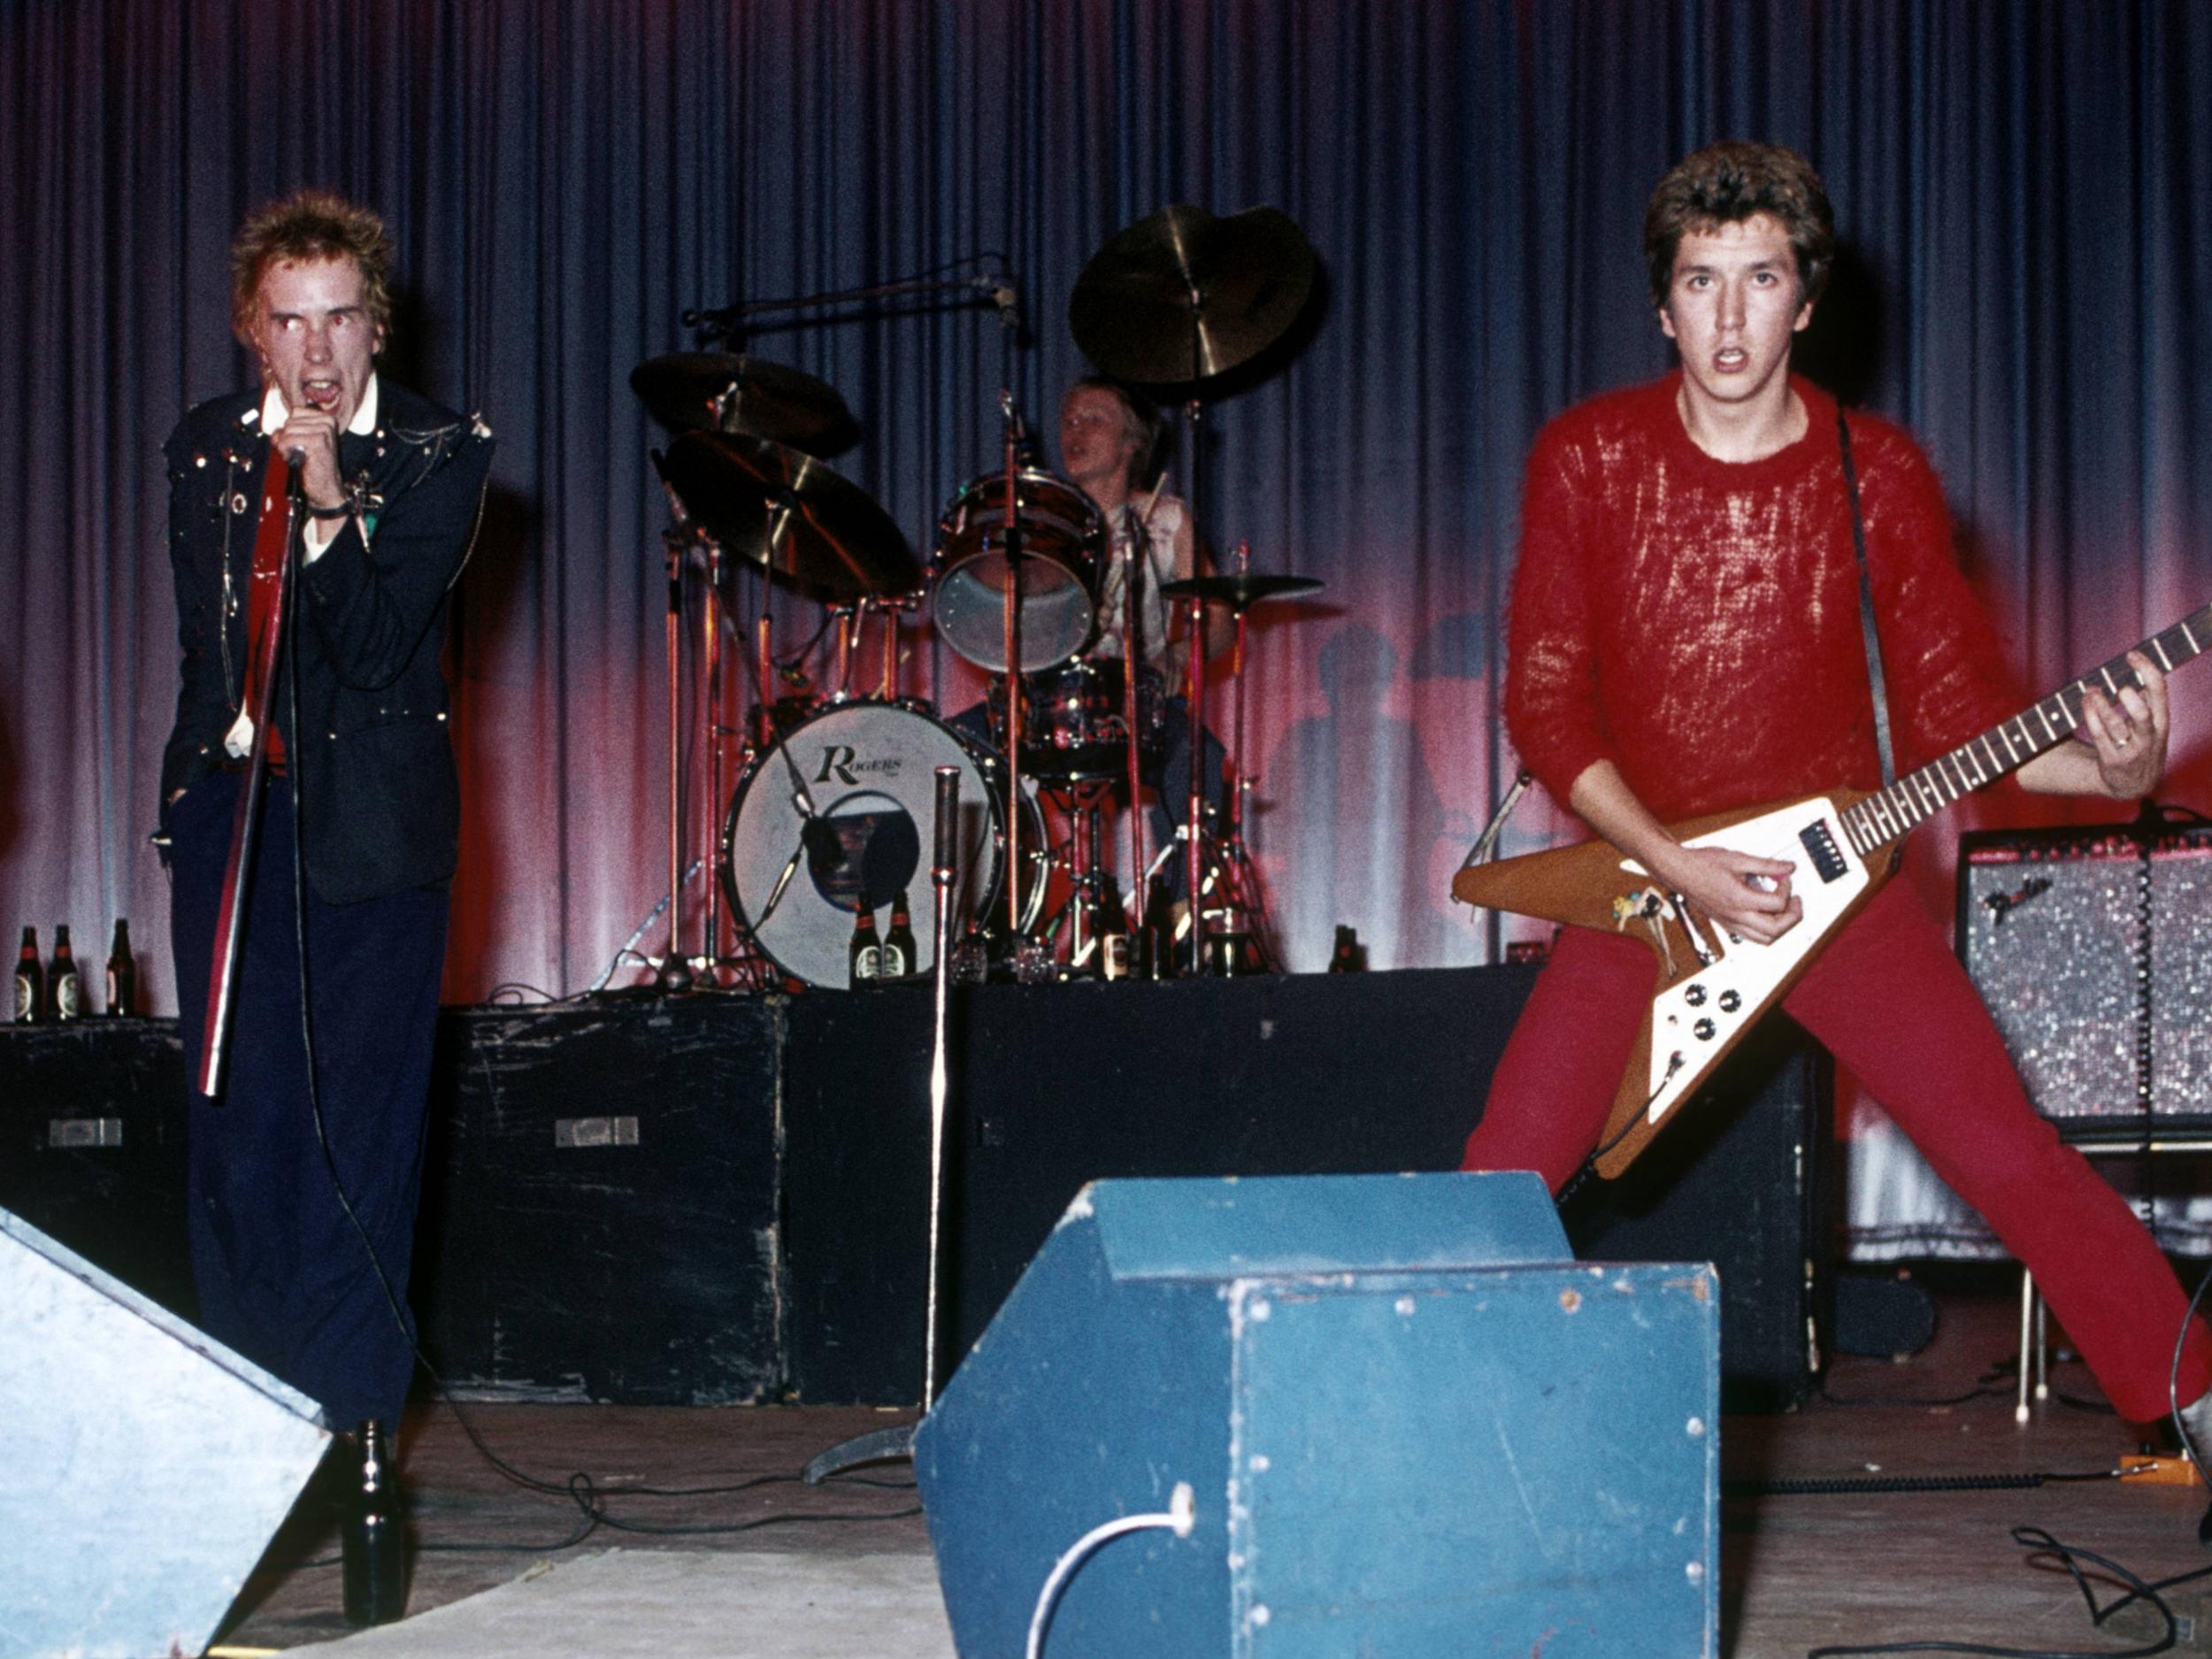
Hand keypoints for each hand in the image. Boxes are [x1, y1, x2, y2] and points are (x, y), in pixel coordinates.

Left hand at [269, 405, 346, 510]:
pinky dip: (286, 450)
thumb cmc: (314, 466)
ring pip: (288, 429)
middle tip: (295, 452)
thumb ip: (288, 431)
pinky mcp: (319, 441)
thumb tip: (276, 432)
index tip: (297, 443)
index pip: (295, 412)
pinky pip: (288, 439)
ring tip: (295, 456)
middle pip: (290, 420)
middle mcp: (328, 422)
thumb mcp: (301, 442)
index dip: (290, 428)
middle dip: (287, 438)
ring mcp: (325, 431)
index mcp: (326, 419)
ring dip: (286, 445)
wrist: (325, 487)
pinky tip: (295, 459)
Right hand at [1650, 842, 1802, 944]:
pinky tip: (1766, 914)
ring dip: (1780, 927)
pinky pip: (1752, 936)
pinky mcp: (1726, 924)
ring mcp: (1730, 923)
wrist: (1679, 871)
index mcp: (1739, 899)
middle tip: (1795, 901)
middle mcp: (1735, 916)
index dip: (1786, 888)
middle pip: (1775, 929)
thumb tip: (1787, 867)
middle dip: (1792, 915)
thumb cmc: (1702, 864)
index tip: (1783, 876)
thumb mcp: (1738, 859)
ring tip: (1784, 910)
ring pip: (1765, 939)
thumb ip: (1766, 865)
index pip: (1777, 903)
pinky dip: (1765, 929)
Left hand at [2078, 649, 2167, 798]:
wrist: (2133, 784)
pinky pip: (2099, 736)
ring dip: (2100, 705)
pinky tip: (2085, 703)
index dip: (2147, 670)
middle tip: (2118, 685)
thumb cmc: (2141, 745)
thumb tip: (2141, 674)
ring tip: (2091, 690)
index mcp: (2161, 721)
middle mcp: (2149, 736)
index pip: (2159, 692)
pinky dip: (2091, 717)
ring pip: (2115, 725)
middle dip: (2129, 696)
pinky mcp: (2112, 760)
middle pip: (2142, 713)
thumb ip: (2148, 701)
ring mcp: (2131, 750)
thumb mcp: (2152, 725)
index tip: (2132, 654)